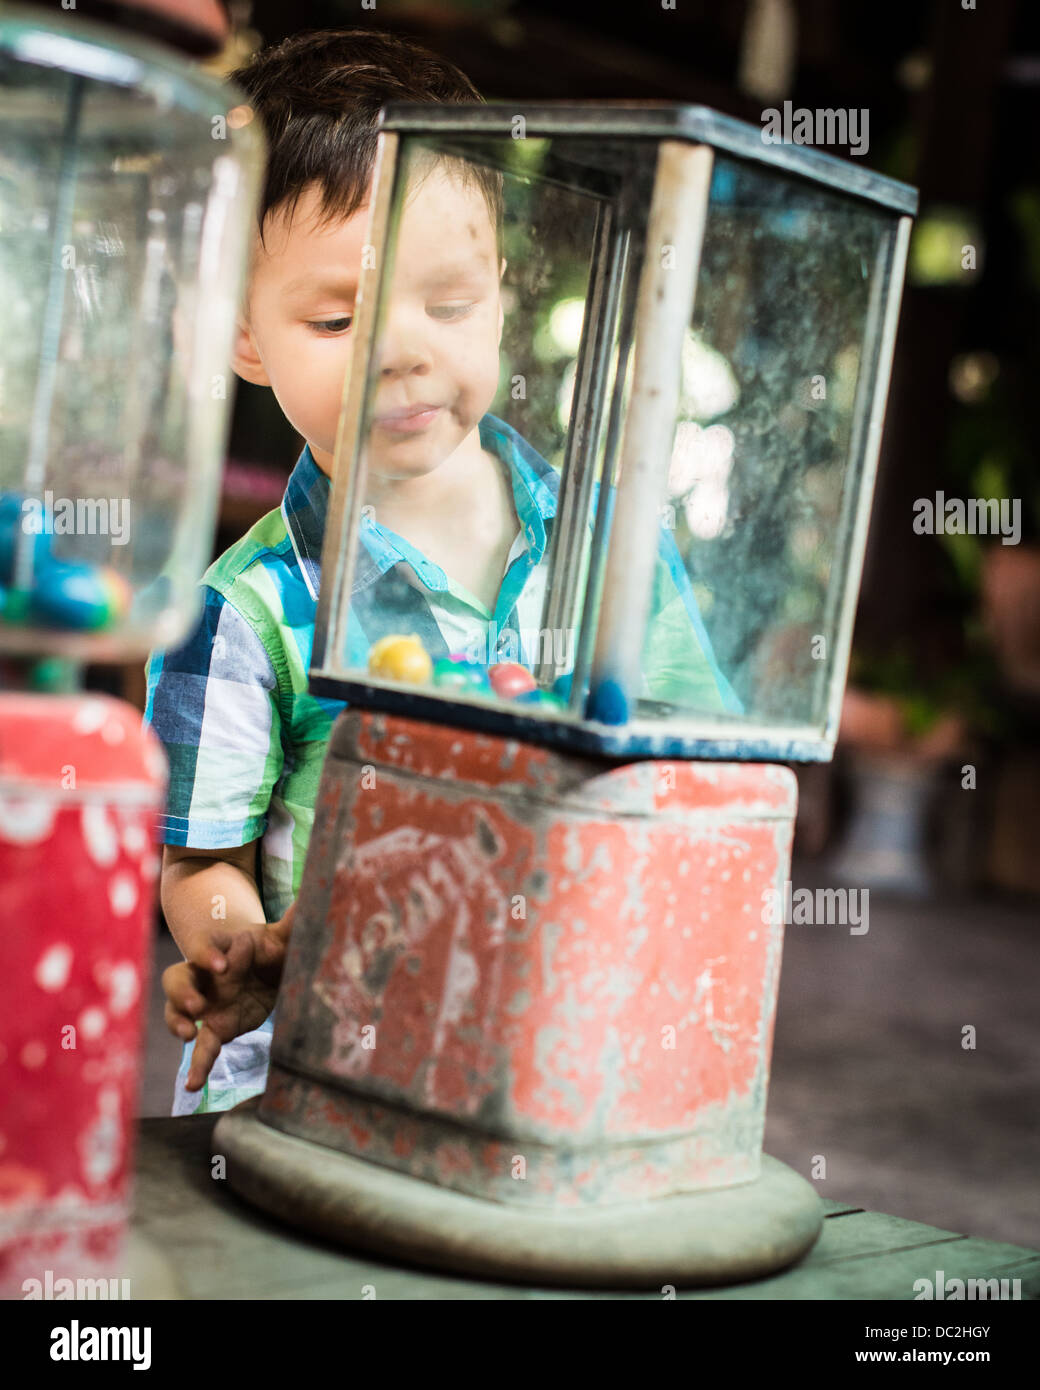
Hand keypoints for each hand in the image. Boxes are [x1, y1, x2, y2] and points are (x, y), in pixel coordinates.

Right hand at [162, 902, 296, 1091]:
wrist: (268, 972)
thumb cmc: (270, 949)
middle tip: (197, 1005)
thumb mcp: (281, 938)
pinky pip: (200, 1046)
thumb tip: (312, 896)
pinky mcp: (214, 1028)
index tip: (220, 965)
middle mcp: (203, 975)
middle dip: (183, 991)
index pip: (204, 948)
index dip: (208, 955)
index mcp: (218, 948)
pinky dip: (196, 1065)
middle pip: (178, 978)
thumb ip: (291, 922)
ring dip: (178, 1021)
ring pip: (177, 1010)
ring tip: (189, 1034)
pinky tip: (191, 1085)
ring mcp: (204, 1003)